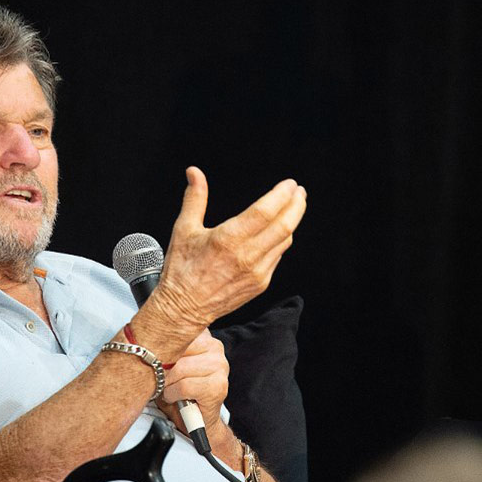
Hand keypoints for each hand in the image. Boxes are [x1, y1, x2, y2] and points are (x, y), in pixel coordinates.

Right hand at [151, 167, 305, 329]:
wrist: (184, 309)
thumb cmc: (182, 269)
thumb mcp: (184, 229)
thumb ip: (195, 197)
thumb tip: (194, 172)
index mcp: (228, 239)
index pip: (265, 211)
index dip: (281, 195)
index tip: (289, 184)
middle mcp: (246, 256)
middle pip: (284, 225)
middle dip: (296, 205)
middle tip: (300, 191)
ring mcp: (257, 272)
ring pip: (285, 241)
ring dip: (292, 221)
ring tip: (293, 206)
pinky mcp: (261, 284)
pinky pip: (278, 256)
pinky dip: (281, 240)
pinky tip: (278, 231)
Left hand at [158, 330, 229, 440]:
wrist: (196, 420)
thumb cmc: (178, 390)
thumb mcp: (168, 364)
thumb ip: (165, 348)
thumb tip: (144, 338)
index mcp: (204, 337)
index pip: (180, 328)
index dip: (162, 342)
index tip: (152, 352)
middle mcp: (215, 348)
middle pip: (178, 348)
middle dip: (163, 365)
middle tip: (160, 377)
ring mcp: (220, 367)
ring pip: (180, 368)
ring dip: (167, 383)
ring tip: (168, 388)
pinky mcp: (218, 387)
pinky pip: (184, 386)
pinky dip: (173, 394)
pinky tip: (175, 397)